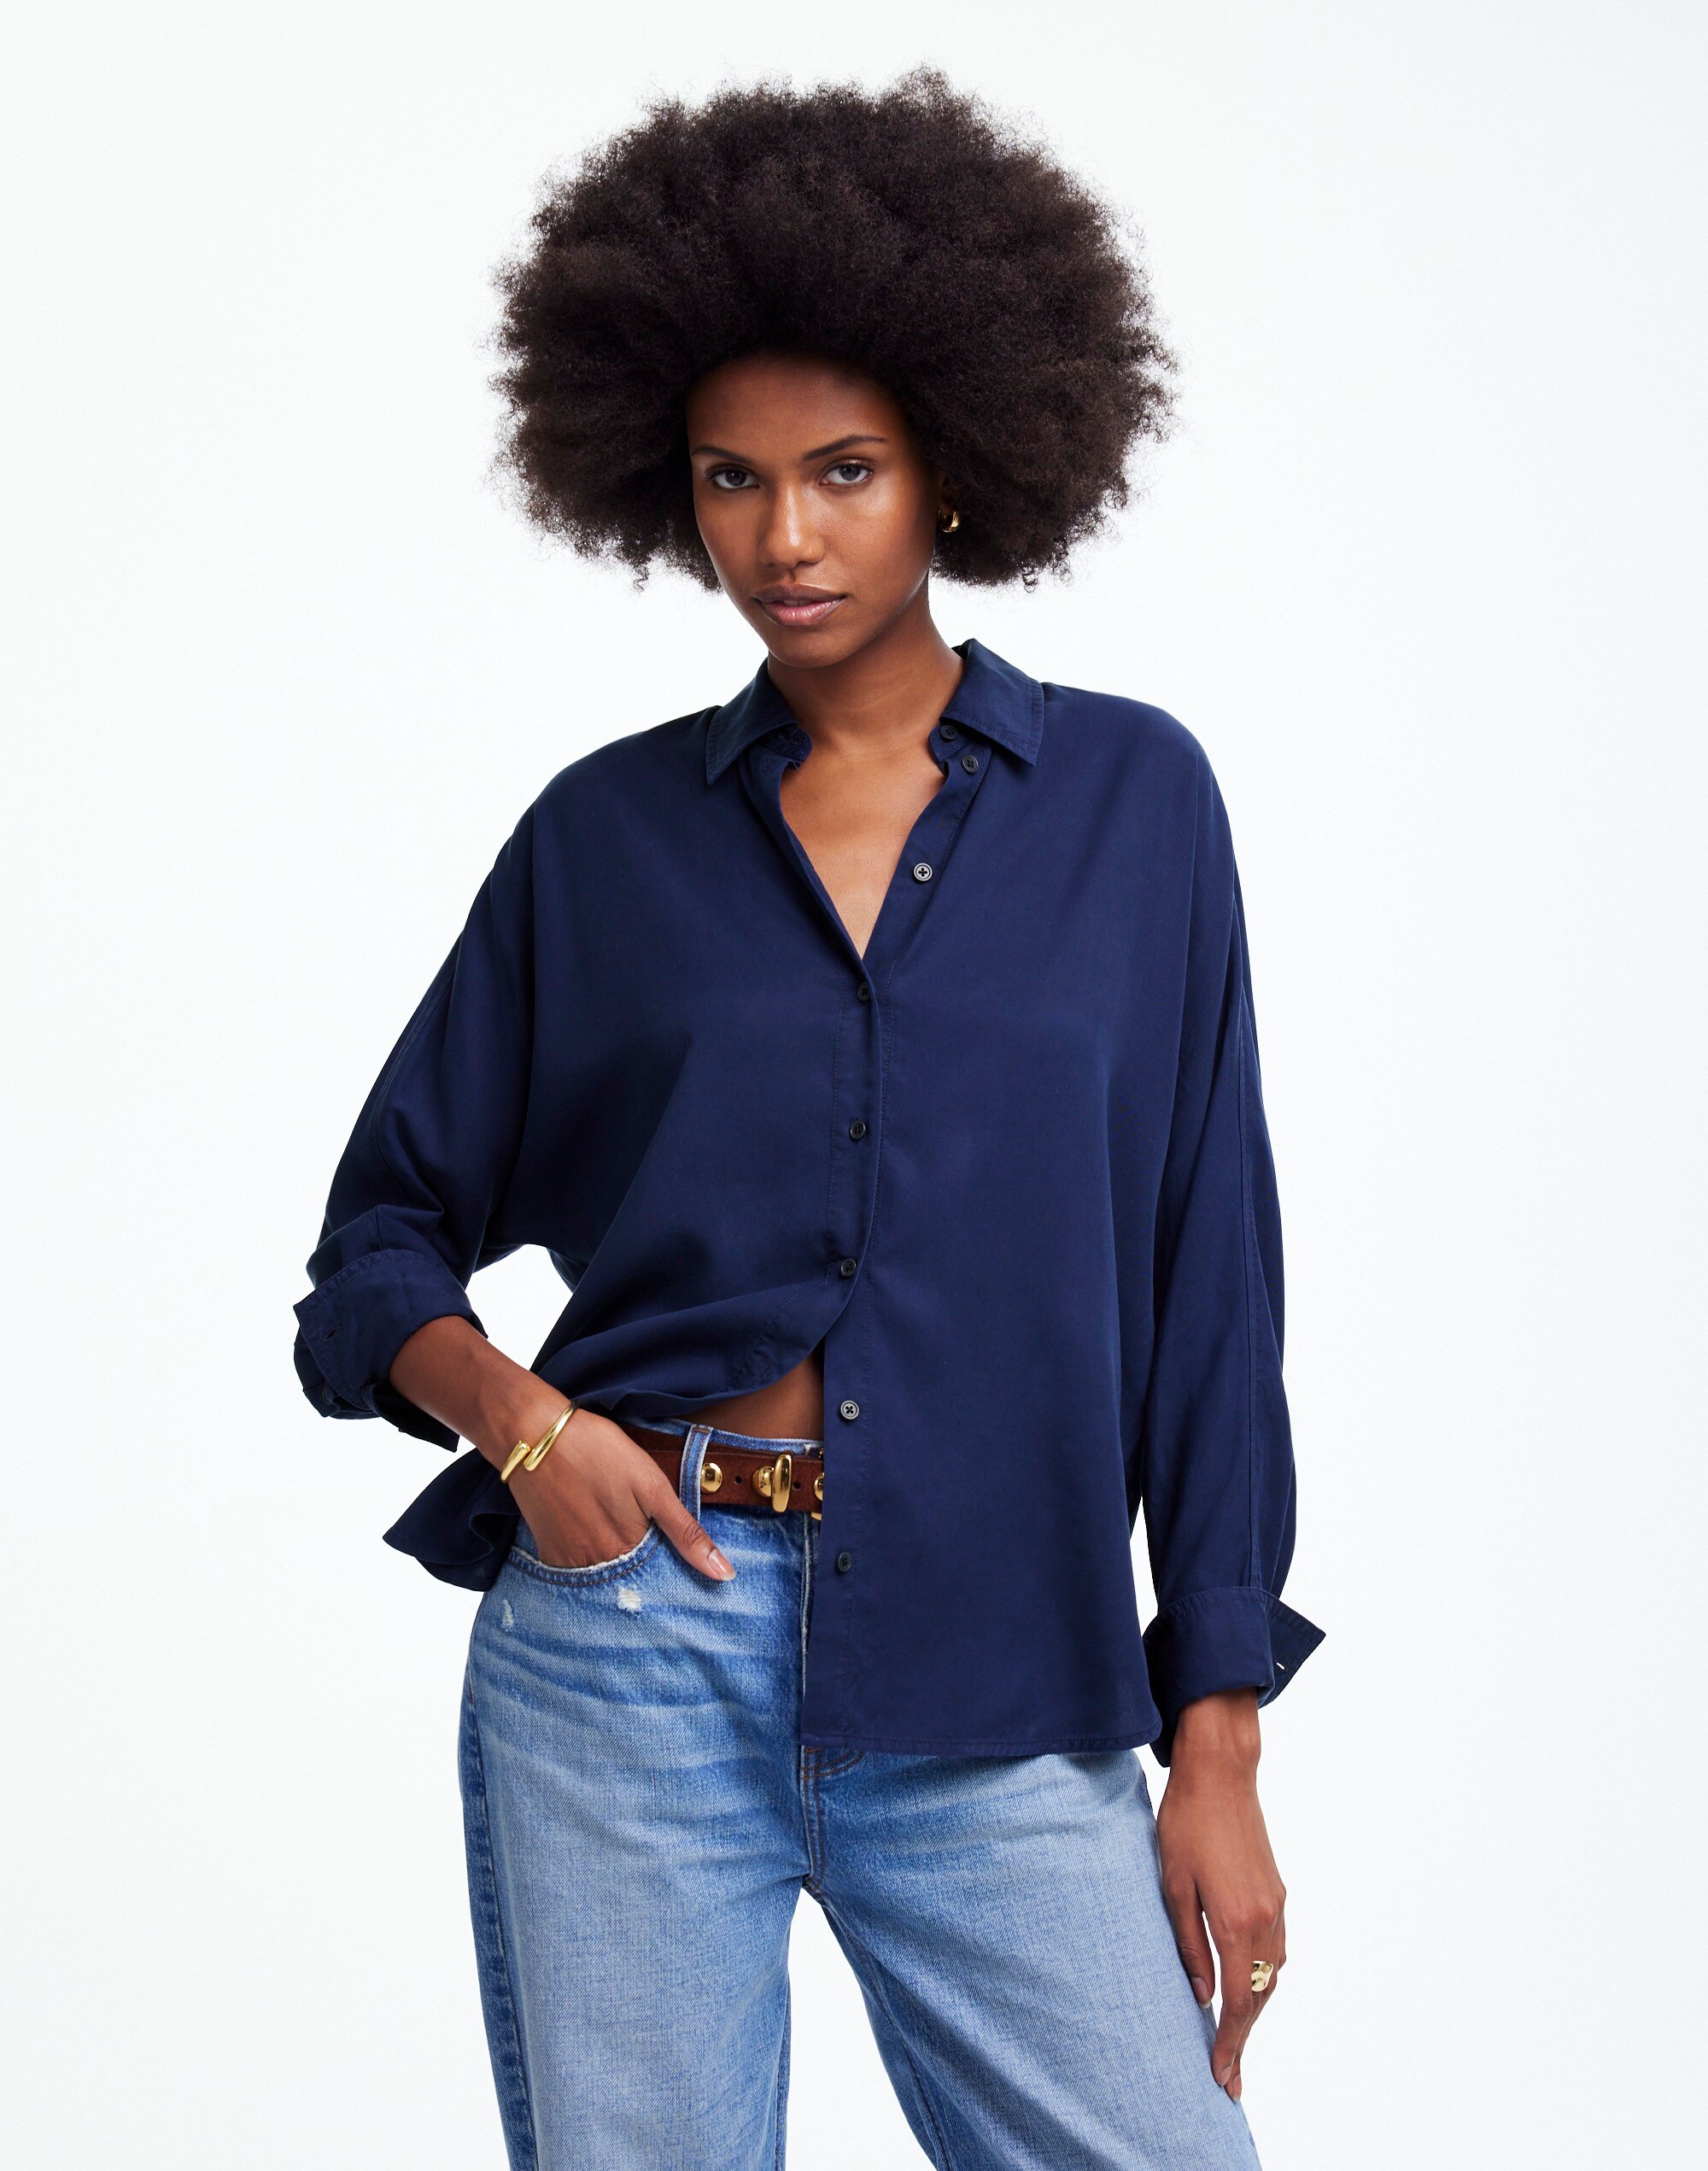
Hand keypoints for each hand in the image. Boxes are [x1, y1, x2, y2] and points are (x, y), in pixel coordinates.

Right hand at [507, 1403, 734, 1579]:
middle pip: (633, 1582)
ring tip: (618, 1532)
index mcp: (630, 1549)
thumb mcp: (652, 1485)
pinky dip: (589, 1560)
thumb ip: (686, 1532)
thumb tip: (724, 1574)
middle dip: (647, 1572)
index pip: (663, 1580)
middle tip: (644, 1538)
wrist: (533, 1435)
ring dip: (618, 1566)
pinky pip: (576, 1572)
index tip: (683, 1564)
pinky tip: (594, 1533)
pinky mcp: (549, 1552)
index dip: (675, 1571)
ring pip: (606, 1578)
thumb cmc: (596, 1450)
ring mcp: (570, 1562)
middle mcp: (599, 1566)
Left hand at [1155, 1689, 1286, 2100]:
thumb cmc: (1186, 1822)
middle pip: (1262, 1996)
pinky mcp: (1278, 1891)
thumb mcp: (1172, 1885)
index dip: (1231, 2042)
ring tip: (1233, 2038)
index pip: (1240, 2001)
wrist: (1221, 1772)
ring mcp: (1277, 1904)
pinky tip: (1246, 1987)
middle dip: (1246, 2038)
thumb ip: (1188, 1945)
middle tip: (1228, 2073)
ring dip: (1256, 2009)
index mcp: (1236, 1920)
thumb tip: (1202, 1996)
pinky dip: (1263, 1977)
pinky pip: (1276, 1950)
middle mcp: (1265, 1918)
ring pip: (1274, 1975)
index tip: (1222, 2074)